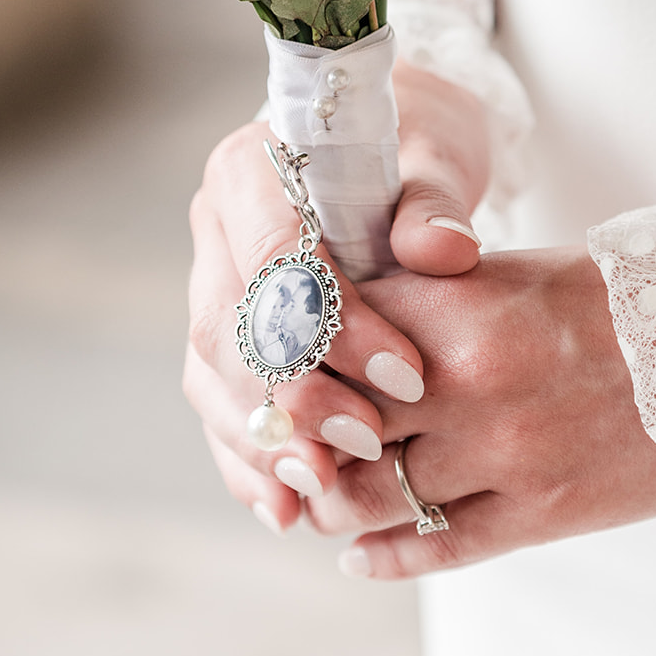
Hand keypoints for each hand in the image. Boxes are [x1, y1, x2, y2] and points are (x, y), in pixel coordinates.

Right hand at [183, 64, 490, 531]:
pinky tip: (286, 509)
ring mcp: (212, 284)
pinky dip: (251, 461)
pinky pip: (222, 405)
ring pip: (213, 377)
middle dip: (294, 397)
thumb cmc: (419, 146)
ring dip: (265, 442)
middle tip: (367, 444)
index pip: (275, 257)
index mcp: (251, 169)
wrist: (398, 152)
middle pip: (228, 327)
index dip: (334, 326)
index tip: (408, 376)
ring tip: (325, 490)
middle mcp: (216, 227)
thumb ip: (435, 202)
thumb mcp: (438, 155)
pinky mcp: (228, 337)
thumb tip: (443, 251)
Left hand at [303, 249, 655, 577]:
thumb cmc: (617, 297)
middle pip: (337, 428)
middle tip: (279, 449)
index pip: (333, 344)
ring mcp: (507, 454)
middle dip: (300, 441)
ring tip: (318, 502)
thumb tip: (341, 337)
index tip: (271, 377)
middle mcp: (470, 384)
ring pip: (376, 497)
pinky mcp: (545, 512)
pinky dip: (386, 557)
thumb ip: (424, 303)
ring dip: (334, 505)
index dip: (292, 366)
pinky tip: (359, 558)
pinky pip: (441, 548)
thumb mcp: (509, 276)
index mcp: (458, 309)